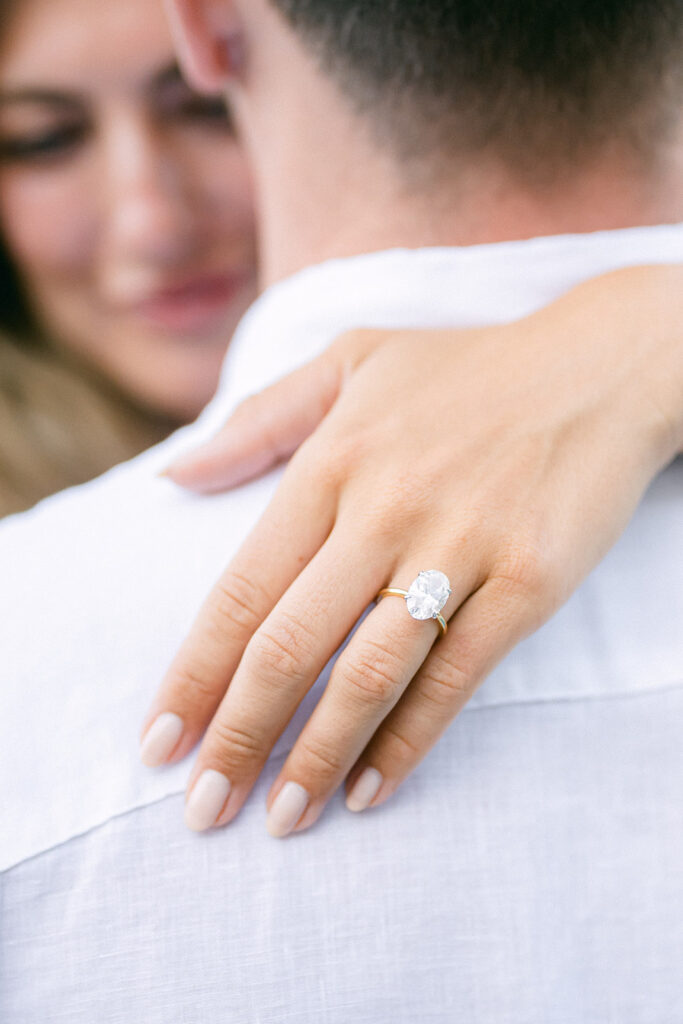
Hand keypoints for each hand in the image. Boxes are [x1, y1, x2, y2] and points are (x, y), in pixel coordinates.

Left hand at [140, 265, 682, 836]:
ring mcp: (460, 551)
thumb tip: (174, 476)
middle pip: (290, 647)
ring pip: (367, 677)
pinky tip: (369, 790)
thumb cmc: (467, 370)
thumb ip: (258, 420)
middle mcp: (385, 512)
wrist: (599, 370)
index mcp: (331, 464)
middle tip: (204, 808)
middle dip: (237, 738)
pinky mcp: (526, 585)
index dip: (193, 675)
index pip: (240, 592)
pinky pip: (454, 682)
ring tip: (280, 819)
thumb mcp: (351, 361)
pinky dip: (407, 744)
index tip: (158, 741)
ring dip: (313, 759)